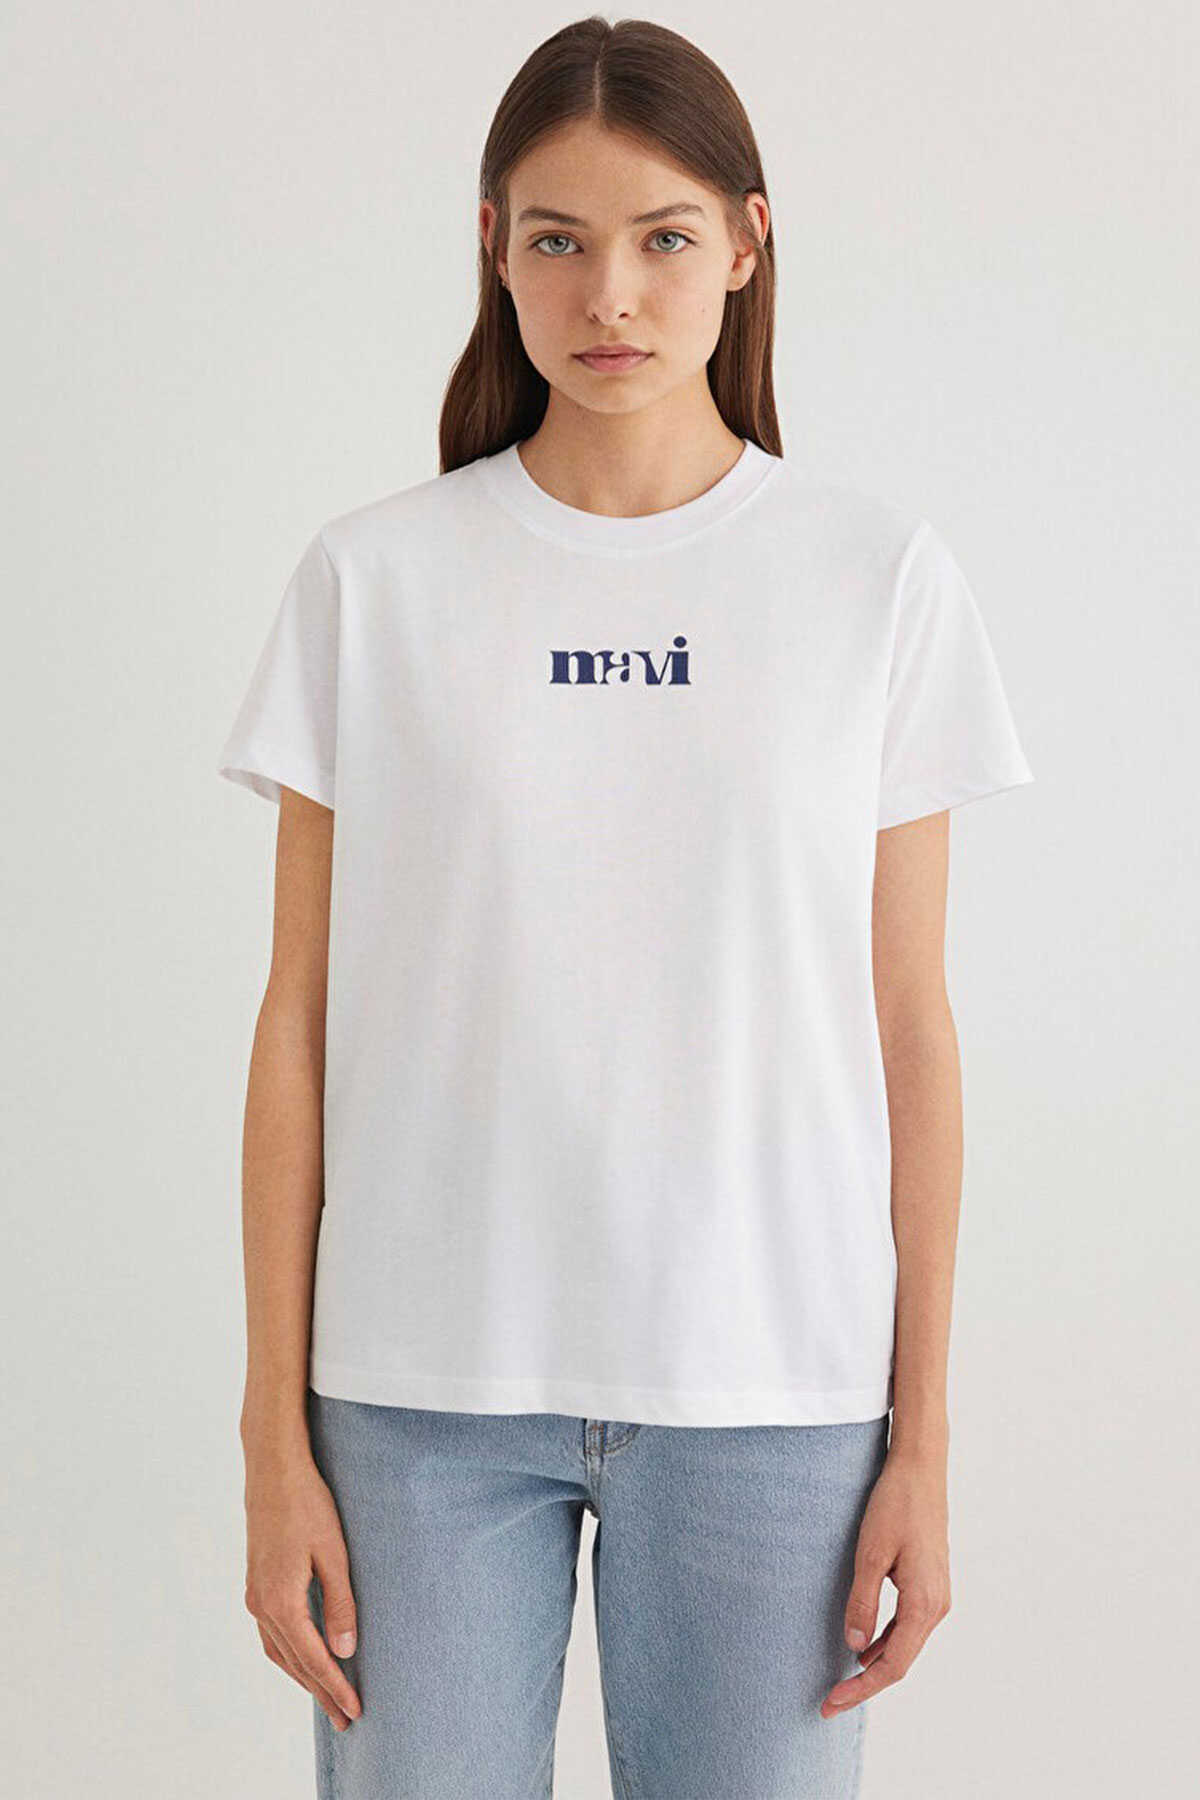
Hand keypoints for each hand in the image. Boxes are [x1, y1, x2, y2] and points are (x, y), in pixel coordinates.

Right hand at [243, 1438, 362, 1730]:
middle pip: (293, 1662)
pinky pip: (272, 1634)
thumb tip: (345, 1651)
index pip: (312, 1658)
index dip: (334, 1686)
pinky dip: (290, 1654)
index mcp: (280, 1600)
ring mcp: (254, 1596)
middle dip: (320, 1691)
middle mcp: (261, 1605)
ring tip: (329, 1696)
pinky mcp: (256, 1585)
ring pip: (279, 1651)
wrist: (273, 1471)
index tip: (355, 1710)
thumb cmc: (308, 1505)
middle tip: (346, 1718)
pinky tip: (305, 1657)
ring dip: (303, 1676)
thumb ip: (339, 1603)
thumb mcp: (333, 1553)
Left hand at [821, 1448, 950, 1718]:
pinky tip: (864, 1646)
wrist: (921, 1469)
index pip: (893, 1665)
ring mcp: (937, 1596)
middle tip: (830, 1700)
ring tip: (843, 1680)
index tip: (832, 1703)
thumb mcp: (870, 1553)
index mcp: (925, 1604)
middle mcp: (937, 1606)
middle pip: (901, 1661)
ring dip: (876, 1665)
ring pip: (905, 1645)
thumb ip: (862, 1602)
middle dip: (866, 1684)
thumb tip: (854, 1647)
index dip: (862, 1689)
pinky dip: (886, 1642)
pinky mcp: (930, 1584)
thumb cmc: (895, 1505)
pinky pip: (908, 1625)